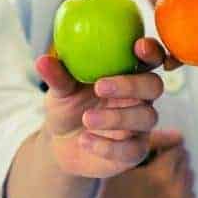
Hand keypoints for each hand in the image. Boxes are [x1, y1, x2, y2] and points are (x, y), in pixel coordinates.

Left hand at [39, 38, 164, 177]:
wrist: (61, 144)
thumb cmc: (68, 106)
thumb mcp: (60, 91)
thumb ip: (58, 76)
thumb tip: (43, 61)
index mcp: (129, 74)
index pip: (150, 58)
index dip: (152, 51)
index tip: (138, 47)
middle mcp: (141, 97)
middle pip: (154, 85)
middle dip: (131, 85)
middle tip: (100, 87)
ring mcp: (140, 125)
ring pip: (145, 117)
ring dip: (116, 117)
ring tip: (86, 119)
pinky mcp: (135, 151)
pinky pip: (133, 149)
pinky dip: (109, 146)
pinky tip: (86, 141)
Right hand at [73, 130, 195, 197]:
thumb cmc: (108, 190)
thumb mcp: (124, 160)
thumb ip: (150, 142)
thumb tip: (178, 133)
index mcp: (162, 175)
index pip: (178, 147)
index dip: (164, 146)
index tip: (151, 152)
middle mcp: (176, 193)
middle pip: (185, 162)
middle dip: (171, 159)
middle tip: (153, 165)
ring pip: (189, 179)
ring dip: (177, 175)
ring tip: (155, 181)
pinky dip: (179, 193)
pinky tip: (160, 195)